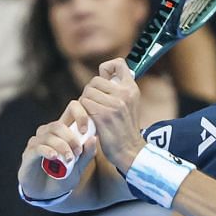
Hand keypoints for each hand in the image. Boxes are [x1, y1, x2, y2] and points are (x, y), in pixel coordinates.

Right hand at [17, 96, 96, 199]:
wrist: (46, 195)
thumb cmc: (63, 177)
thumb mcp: (79, 168)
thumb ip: (87, 155)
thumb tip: (94, 138)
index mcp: (63, 131)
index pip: (71, 109)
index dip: (80, 114)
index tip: (86, 130)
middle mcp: (48, 133)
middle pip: (58, 125)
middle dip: (71, 138)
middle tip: (78, 152)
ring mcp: (36, 143)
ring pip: (49, 135)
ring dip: (62, 146)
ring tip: (70, 160)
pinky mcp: (28, 155)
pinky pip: (37, 147)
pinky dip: (47, 151)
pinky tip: (55, 158)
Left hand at [79, 59, 144, 173]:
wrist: (129, 152)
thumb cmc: (125, 130)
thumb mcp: (129, 105)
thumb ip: (118, 90)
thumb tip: (104, 75)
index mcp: (131, 89)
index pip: (118, 63)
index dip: (106, 68)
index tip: (104, 80)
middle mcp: (125, 93)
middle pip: (95, 80)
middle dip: (90, 92)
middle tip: (94, 105)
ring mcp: (115, 104)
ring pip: (88, 92)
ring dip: (85, 103)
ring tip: (92, 114)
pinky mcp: (104, 115)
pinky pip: (84, 104)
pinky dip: (83, 112)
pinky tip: (89, 121)